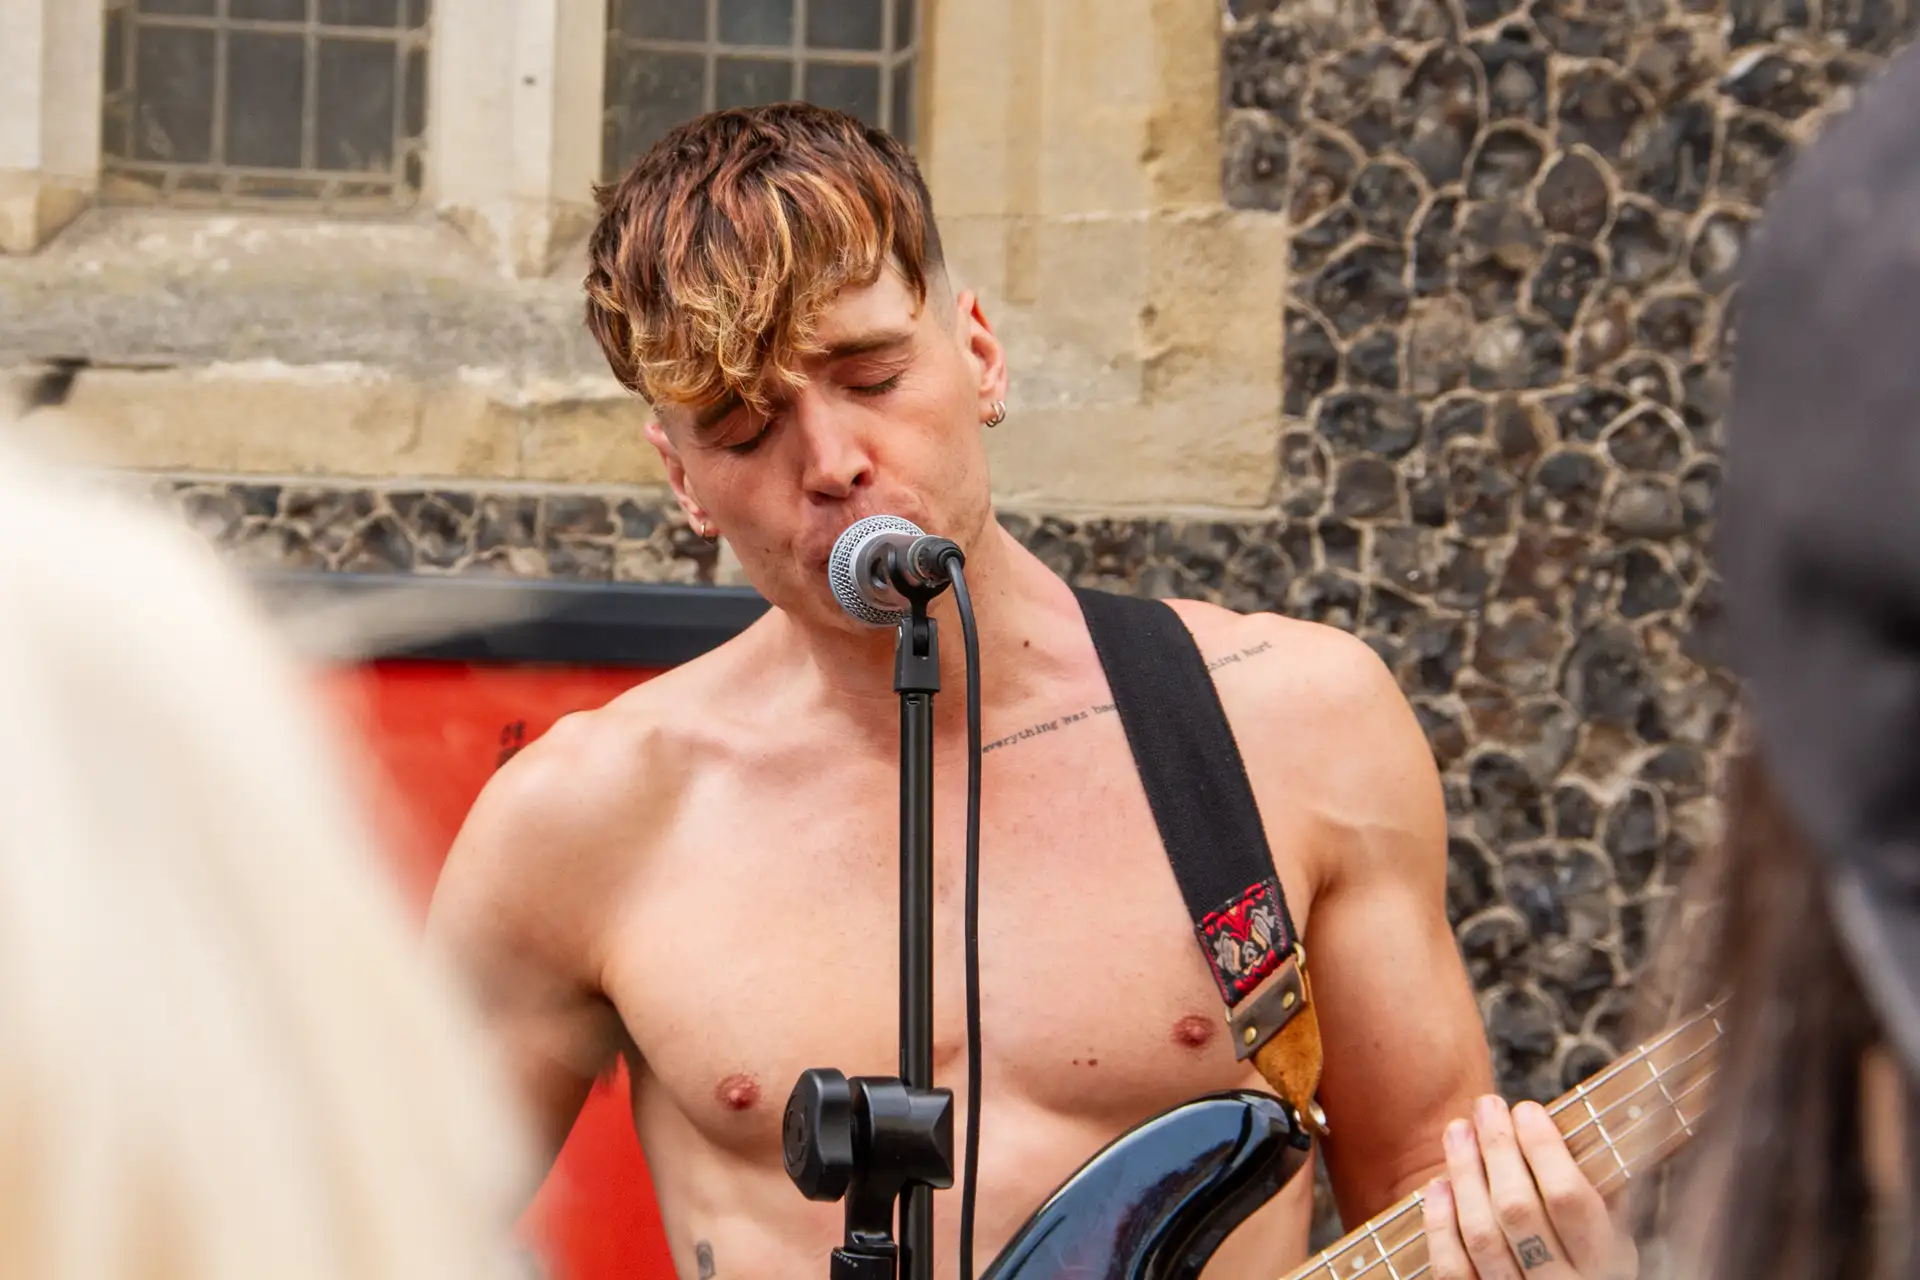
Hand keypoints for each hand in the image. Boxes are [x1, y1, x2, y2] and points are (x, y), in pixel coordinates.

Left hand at [1421, 1094, 1637, 1279]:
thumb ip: (1603, 1195)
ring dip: (1465, 1174)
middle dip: (1498, 1150)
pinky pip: (1453, 1269)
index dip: (1544, 1149)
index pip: (1569, 1198)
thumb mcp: (1616, 1241)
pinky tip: (1439, 1186)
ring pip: (1481, 1235)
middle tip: (1486, 1107)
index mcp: (1605, 1264)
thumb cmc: (1587, 1264)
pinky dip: (1441, 1224)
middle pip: (1517, 1210)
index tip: (1526, 1109)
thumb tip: (1584, 1129)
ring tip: (1458, 1131)